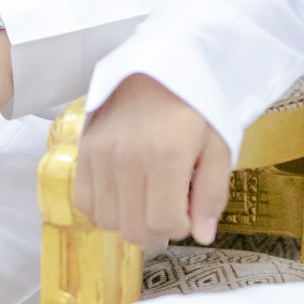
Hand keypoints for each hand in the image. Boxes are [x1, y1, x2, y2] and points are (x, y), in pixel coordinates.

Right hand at [74, 73, 230, 250]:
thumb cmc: (191, 107)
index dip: (182, 225)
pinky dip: (104, 209)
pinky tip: (123, 195)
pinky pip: (85, 203)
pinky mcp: (85, 152)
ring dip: (130, 220)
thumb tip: (203, 236)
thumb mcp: (218, 145)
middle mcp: (129, 159)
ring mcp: (102, 156)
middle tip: (168, 208)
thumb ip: (212, 193)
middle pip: (135, 229)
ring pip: (108, 221)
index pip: (166, 223)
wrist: (156, 68)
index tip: (188, 209)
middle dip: (157, 229)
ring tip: (146, 200)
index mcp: (168, 157)